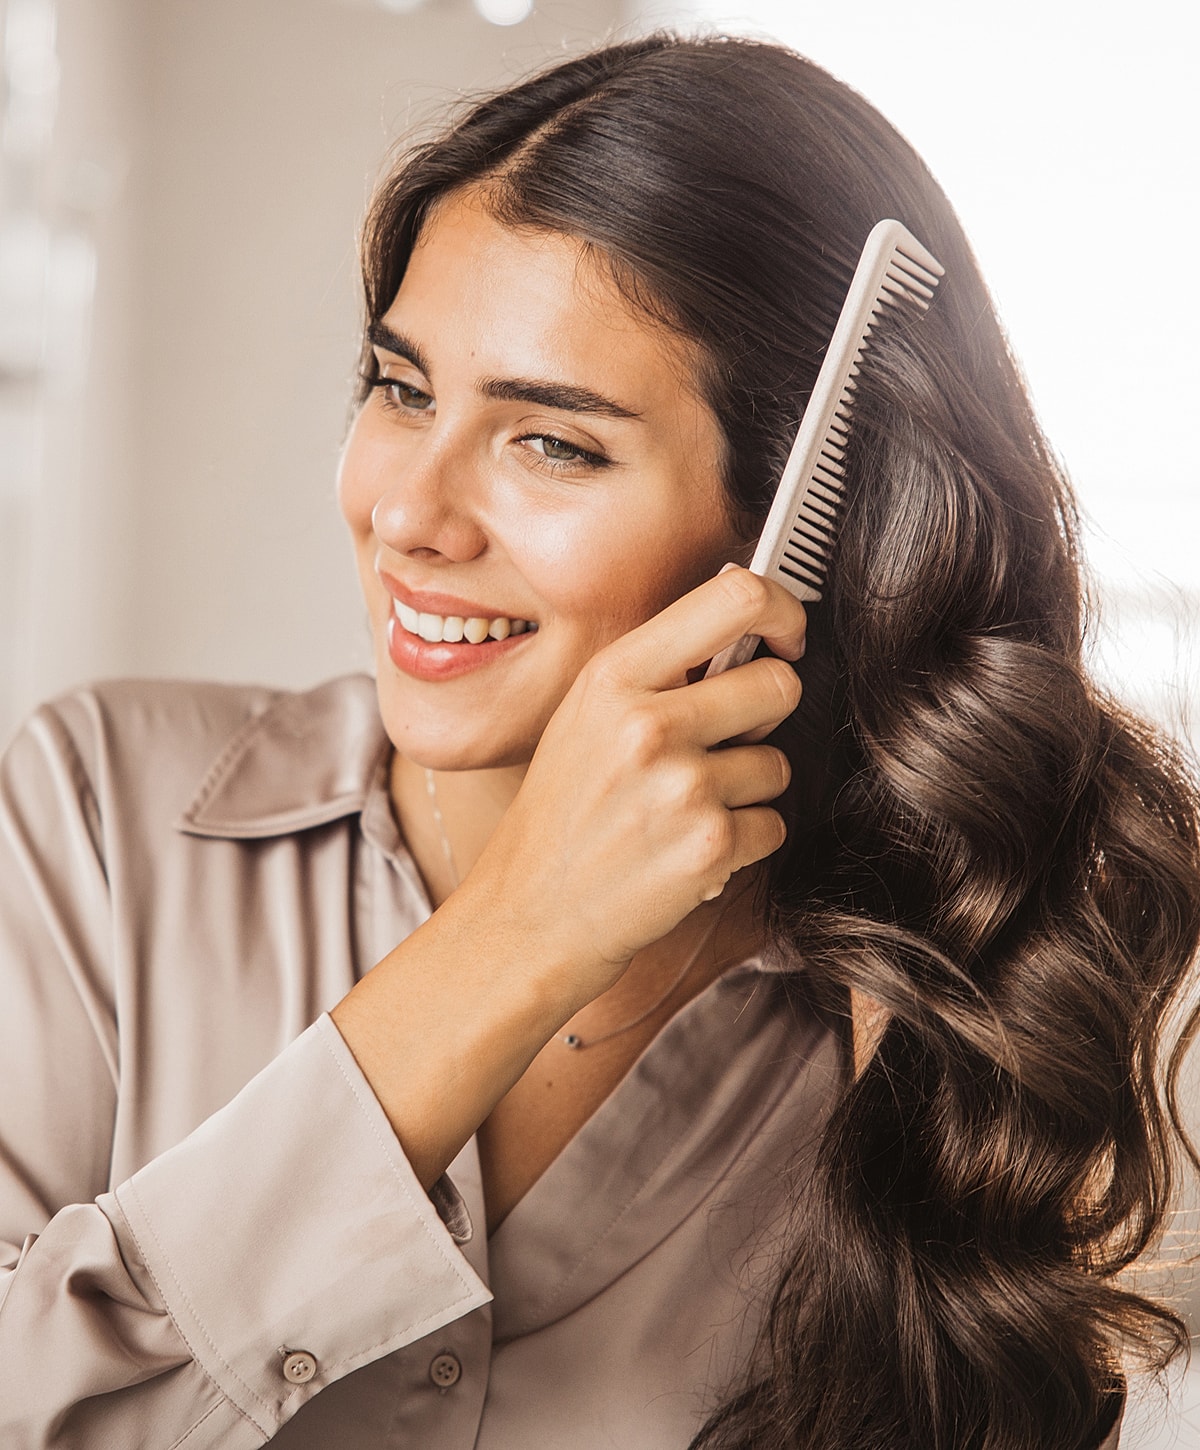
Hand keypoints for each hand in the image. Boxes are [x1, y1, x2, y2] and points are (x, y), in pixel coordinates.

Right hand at [331, 564, 805, 1184]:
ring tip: (683, 813)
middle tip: (720, 748)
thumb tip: (748, 634)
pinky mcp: (711, 846)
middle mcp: (648, 722)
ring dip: (746, 792)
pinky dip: (742, 843)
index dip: (783, 612)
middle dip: (764, 718)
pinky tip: (687, 851)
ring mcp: (682, 786)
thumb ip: (656, 673)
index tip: (786, 640)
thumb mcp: (584, 719)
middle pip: (779, 684)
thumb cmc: (560, 818)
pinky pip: (773, 825)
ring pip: (778, 764)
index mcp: (614, 677)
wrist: (527, 917)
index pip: (737, 597)